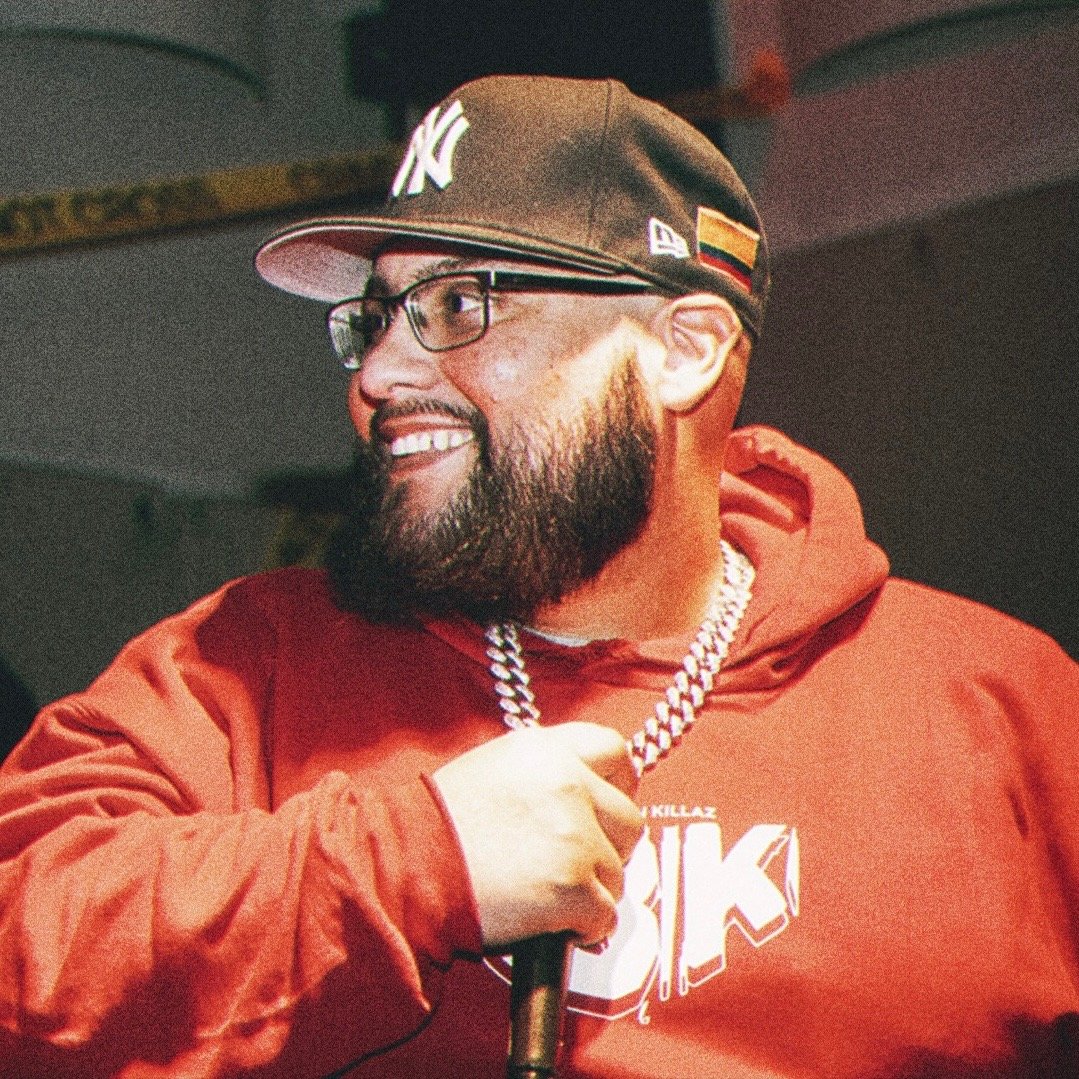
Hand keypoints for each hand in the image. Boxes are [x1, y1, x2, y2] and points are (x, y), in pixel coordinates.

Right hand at [432, 722, 642, 949]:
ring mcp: (574, 835)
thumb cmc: (438, 826)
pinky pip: (604, 915)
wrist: (402, 871)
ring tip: (543, 893)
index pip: (614, 752)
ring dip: (591, 890)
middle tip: (570, 863)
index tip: (606, 806)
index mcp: (545, 749)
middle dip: (607, 847)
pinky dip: (584, 928)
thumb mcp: (493, 771)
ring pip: (618, 872)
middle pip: (627, 819)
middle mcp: (567, 783)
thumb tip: (589, 796)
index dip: (617, 783)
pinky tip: (549, 923)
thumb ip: (544, 774)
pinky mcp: (572, 886)